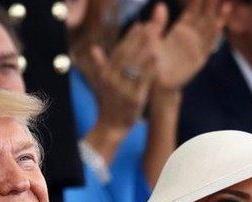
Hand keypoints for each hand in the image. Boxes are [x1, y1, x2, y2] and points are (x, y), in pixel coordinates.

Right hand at [80, 19, 162, 161]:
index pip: (118, 51)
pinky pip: (143, 80)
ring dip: (145, 49)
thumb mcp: (101, 83)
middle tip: (150, 26)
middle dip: (139, 39)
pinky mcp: (134, 98)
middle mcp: (112, 80)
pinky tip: (157, 58)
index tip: (138, 25)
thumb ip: (100, 65)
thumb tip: (94, 49)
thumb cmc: (108, 103)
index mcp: (105, 74)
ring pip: (136, 65)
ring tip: (155, 36)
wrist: (110, 126)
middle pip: (128, 54)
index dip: (128, 37)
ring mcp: (123, 89)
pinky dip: (150, 68)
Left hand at [153, 0, 229, 92]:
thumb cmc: (152, 61)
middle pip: (204, 16)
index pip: (192, 10)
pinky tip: (221, 22)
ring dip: (218, 16)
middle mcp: (191, 36)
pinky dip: (215, 33)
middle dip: (211, 4)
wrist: (158, 83)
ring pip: (210, 28)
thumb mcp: (153, 40)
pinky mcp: (200, 57)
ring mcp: (197, 46)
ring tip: (226, 4)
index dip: (198, 0)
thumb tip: (160, 5)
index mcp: (180, 29)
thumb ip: (158, 24)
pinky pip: (209, 44)